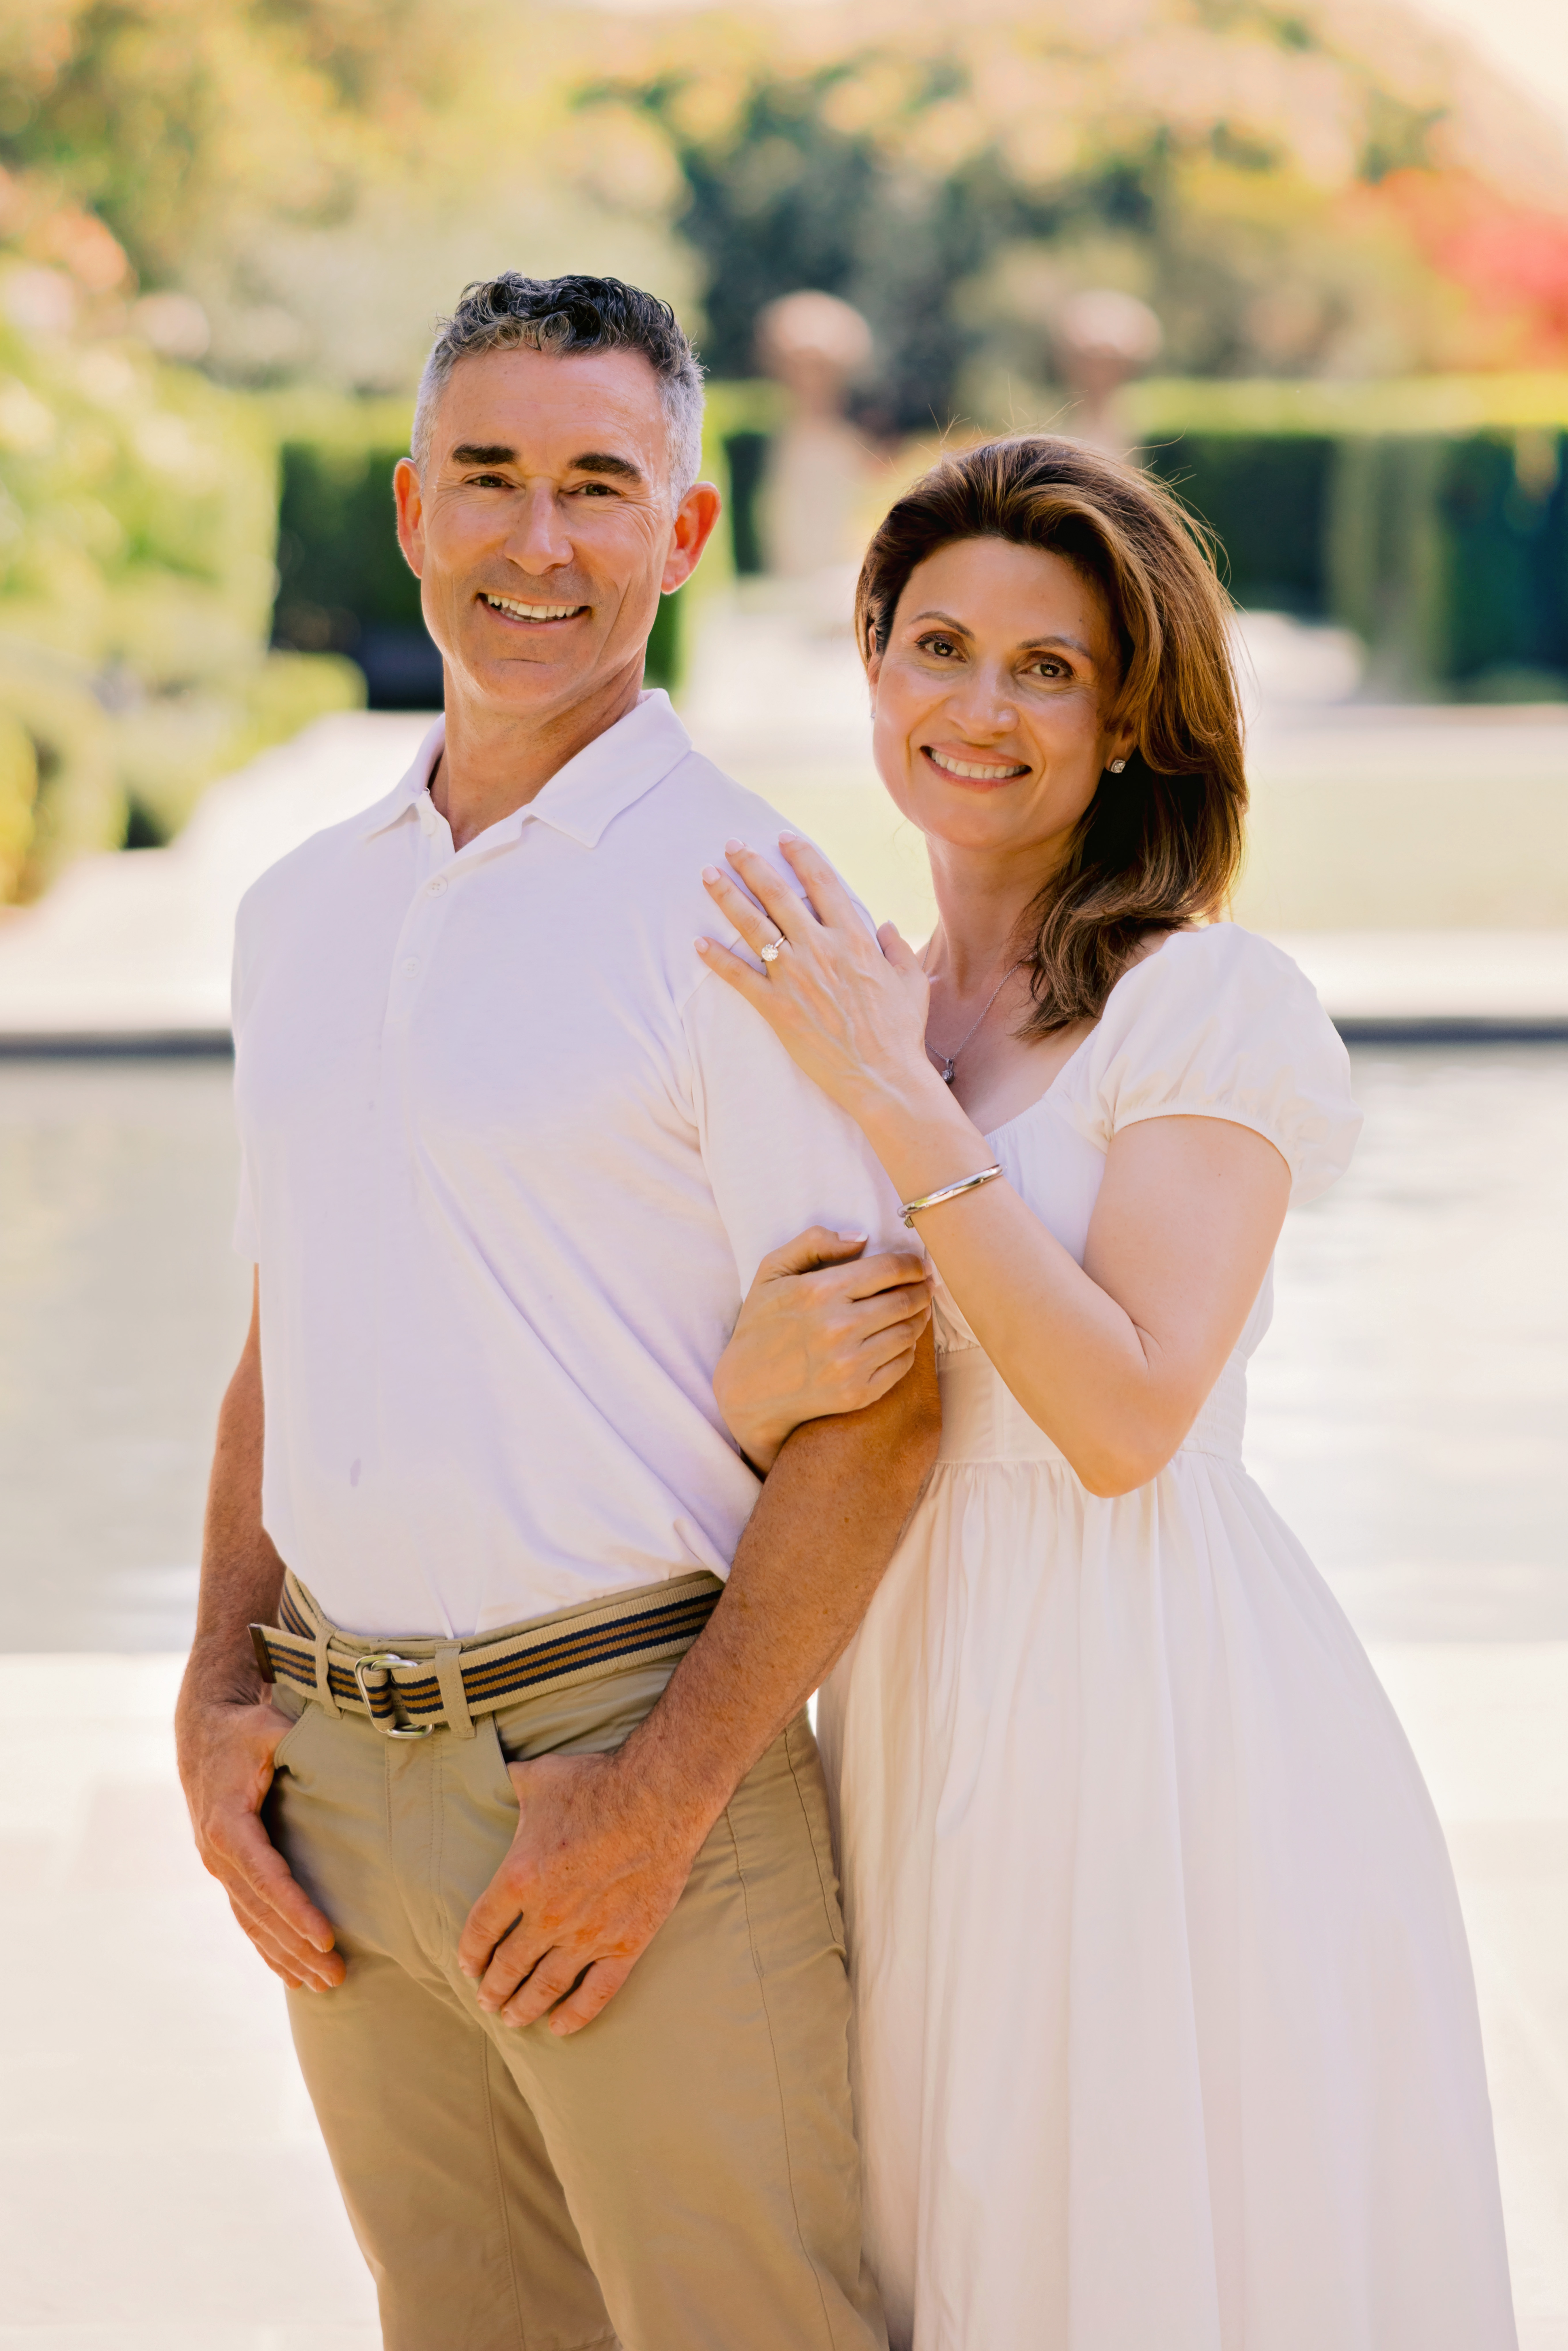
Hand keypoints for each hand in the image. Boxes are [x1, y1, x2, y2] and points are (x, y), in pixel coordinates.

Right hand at [176, 1689, 343, 1991]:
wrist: (204, 1728)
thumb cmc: (244, 1727)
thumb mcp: (268, 1726)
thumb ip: (295, 1740)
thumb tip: (340, 1750)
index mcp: (228, 1825)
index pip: (266, 1878)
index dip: (296, 1910)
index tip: (326, 1937)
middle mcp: (218, 1854)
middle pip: (260, 1913)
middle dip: (297, 1947)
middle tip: (337, 1976)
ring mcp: (220, 1866)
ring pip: (252, 1923)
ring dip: (285, 1956)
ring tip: (323, 1985)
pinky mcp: (227, 1869)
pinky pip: (247, 1917)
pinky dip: (267, 1947)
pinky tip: (290, 1973)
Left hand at [458, 1750, 705, 2037]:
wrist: (660, 1795)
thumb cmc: (596, 1783)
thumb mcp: (538, 1777)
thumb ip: (512, 1784)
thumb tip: (500, 1775)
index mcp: (518, 1878)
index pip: (480, 1930)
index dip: (469, 1953)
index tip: (467, 1965)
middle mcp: (547, 1915)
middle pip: (508, 1966)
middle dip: (492, 1988)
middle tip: (485, 2000)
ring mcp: (588, 1934)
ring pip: (546, 1987)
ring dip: (524, 2007)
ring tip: (512, 2018)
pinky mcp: (626, 1943)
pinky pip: (596, 1993)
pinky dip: (576, 2015)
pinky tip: (560, 2027)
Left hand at [696, 834, 935, 1124]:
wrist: (882, 1076)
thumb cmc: (900, 1031)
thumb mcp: (911, 982)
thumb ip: (897, 947)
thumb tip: (885, 925)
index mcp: (854, 938)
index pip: (822, 882)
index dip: (801, 855)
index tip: (783, 838)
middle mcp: (820, 949)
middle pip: (778, 894)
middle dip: (751, 864)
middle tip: (731, 844)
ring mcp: (795, 977)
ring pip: (753, 926)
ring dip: (727, 896)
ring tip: (707, 875)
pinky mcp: (777, 1007)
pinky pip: (739, 977)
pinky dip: (717, 958)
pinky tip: (698, 943)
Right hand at [715, 1225, 932, 1472]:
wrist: (746, 1392)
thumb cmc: (760, 1326)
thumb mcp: (771, 1272)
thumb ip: (812, 1243)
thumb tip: (860, 1238)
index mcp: (819, 1292)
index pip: (888, 1269)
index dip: (912, 1263)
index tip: (918, 1264)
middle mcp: (839, 1328)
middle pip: (905, 1300)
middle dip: (922, 1289)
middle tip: (925, 1285)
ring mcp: (850, 1364)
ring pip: (909, 1332)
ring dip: (920, 1317)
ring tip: (918, 1309)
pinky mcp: (857, 1393)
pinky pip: (902, 1364)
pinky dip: (908, 1348)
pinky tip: (900, 1339)